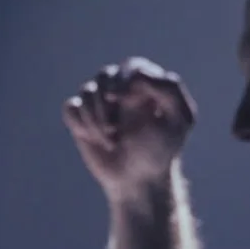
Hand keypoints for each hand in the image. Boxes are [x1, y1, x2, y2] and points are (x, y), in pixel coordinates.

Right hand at [64, 57, 195, 201]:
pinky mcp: (82, 120)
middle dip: (107, 100)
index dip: (125, 81)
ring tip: (110, 140)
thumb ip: (168, 89)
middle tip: (113, 127)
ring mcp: (100, 105)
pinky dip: (79, 122)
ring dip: (95, 118)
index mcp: (147, 86)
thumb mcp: (178, 119)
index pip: (132, 67)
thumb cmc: (161, 151)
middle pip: (106, 75)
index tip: (122, 101)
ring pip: (87, 90)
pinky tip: (94, 139)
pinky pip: (71, 108)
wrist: (138, 181)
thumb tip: (135, 75)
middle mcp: (122, 91)